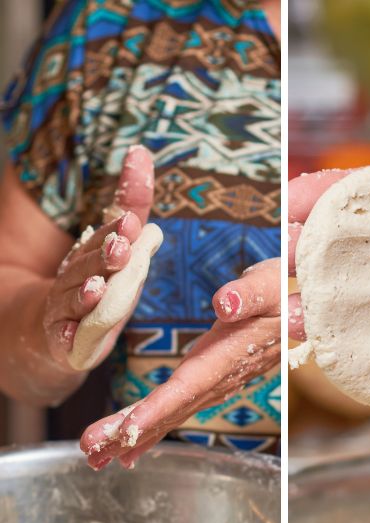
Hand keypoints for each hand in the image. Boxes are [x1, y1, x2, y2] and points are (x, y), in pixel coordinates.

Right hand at [44, 145, 154, 372]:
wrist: (49, 332)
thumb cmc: (94, 282)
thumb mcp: (118, 244)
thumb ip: (130, 204)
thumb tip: (140, 153)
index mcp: (88, 255)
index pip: (103, 240)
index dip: (115, 232)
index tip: (130, 221)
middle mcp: (72, 279)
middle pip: (87, 266)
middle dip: (103, 257)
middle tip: (122, 246)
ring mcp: (64, 311)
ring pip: (75, 299)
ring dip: (86, 292)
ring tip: (99, 286)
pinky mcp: (61, 342)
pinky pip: (65, 338)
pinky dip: (70, 334)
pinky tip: (74, 332)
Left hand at [79, 258, 281, 468]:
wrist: (304, 308)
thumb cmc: (285, 290)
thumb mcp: (273, 283)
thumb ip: (251, 293)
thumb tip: (225, 303)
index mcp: (231, 352)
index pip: (191, 384)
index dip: (159, 407)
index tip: (128, 429)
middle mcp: (223, 375)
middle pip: (175, 408)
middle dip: (132, 432)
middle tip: (92, 452)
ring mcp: (219, 383)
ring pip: (174, 413)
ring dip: (136, 436)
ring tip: (98, 456)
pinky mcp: (214, 382)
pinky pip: (181, 409)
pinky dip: (154, 428)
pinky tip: (132, 445)